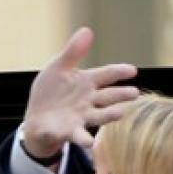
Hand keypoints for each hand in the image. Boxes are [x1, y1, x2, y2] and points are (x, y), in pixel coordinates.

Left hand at [23, 27, 137, 156]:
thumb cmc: (51, 92)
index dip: (119, 71)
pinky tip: (89, 143)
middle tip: (134, 94)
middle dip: (121, 95)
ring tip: (120, 113)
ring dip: (109, 114)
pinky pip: (79, 135)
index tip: (132, 70)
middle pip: (109, 96)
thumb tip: (87, 30)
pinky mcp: (69, 131)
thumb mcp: (58, 68)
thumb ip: (72, 52)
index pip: (107, 74)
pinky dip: (84, 139)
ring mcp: (81, 117)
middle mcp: (89, 100)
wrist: (37, 118)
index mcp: (87, 82)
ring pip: (99, 116)